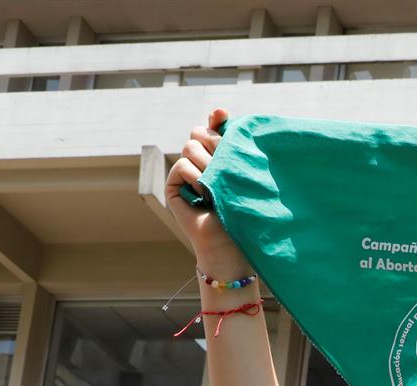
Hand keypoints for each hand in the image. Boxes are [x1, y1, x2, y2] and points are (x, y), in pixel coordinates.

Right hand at [164, 108, 251, 273]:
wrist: (231, 243)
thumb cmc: (244, 211)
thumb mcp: (242, 171)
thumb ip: (231, 143)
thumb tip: (220, 110)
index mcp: (218, 157)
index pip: (212, 127)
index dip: (216, 120)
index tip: (223, 116)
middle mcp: (200, 163)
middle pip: (199, 132)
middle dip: (215, 145)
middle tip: (227, 166)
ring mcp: (185, 174)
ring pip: (190, 146)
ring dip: (208, 164)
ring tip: (218, 186)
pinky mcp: (173, 187)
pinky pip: (181, 165)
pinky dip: (195, 177)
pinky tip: (205, 194)